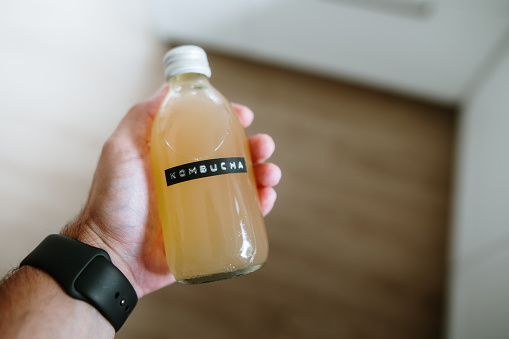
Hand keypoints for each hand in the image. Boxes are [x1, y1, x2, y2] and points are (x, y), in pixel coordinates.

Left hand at [62, 84, 280, 297]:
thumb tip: (169, 87)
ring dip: (264, 173)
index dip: (229, 120)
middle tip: (263, 145)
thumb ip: (141, 117)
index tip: (244, 114)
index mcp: (175, 156)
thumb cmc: (112, 202)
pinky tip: (266, 197)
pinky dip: (260, 204)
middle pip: (233, 156)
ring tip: (270, 173)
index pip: (209, 131)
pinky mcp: (211, 230)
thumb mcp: (121, 150)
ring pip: (244, 183)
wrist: (112, 254)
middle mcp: (192, 176)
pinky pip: (243, 215)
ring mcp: (203, 204)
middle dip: (255, 147)